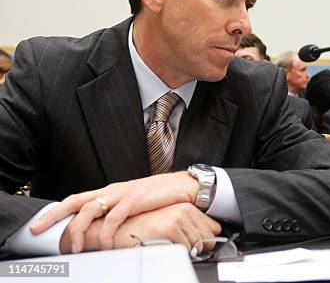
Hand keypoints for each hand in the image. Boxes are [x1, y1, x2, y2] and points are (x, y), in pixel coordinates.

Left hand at [34, 172, 198, 251]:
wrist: (185, 187)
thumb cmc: (162, 196)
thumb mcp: (135, 204)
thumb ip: (119, 213)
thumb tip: (105, 229)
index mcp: (111, 191)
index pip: (77, 199)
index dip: (56, 211)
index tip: (40, 224)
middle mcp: (113, 190)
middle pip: (75, 202)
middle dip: (54, 216)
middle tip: (39, 231)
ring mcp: (122, 194)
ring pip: (90, 210)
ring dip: (80, 230)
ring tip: (78, 248)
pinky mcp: (135, 199)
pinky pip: (114, 218)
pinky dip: (107, 233)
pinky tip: (108, 245)